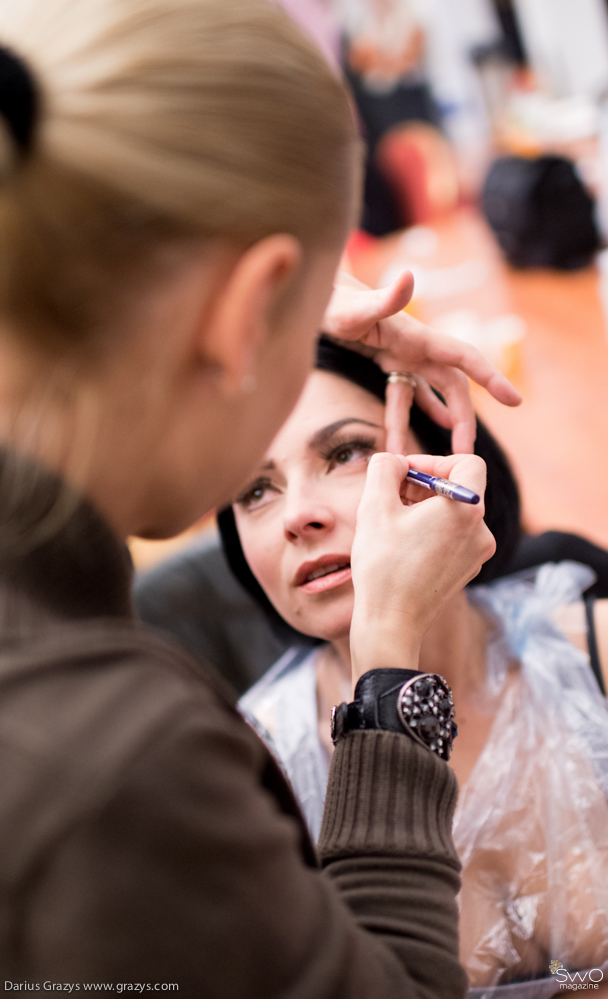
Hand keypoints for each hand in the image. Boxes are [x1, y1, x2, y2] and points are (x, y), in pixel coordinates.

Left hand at [322, 270, 521, 453]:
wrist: (314, 296)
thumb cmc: (332, 302)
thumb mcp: (354, 307)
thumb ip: (382, 298)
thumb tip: (408, 276)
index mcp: (418, 335)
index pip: (464, 357)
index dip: (491, 377)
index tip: (514, 400)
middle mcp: (416, 345)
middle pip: (452, 385)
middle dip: (464, 419)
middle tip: (465, 455)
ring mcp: (402, 354)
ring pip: (430, 394)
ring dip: (437, 422)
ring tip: (443, 455)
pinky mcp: (387, 361)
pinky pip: (402, 394)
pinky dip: (404, 417)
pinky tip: (406, 439)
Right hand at [349, 451, 494, 686]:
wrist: (391, 623)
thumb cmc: (383, 565)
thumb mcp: (374, 505)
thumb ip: (385, 466)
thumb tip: (396, 461)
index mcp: (467, 509)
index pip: (467, 462)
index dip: (435, 461)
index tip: (406, 475)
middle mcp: (482, 530)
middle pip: (460, 488)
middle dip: (424, 485)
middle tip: (392, 496)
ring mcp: (477, 553)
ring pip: (455, 513)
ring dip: (425, 508)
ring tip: (394, 523)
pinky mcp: (467, 569)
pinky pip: (454, 536)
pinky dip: (432, 530)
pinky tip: (403, 545)